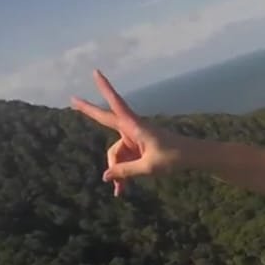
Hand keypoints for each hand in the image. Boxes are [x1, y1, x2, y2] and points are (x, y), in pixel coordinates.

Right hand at [70, 69, 184, 195]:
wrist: (192, 158)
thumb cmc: (174, 158)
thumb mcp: (149, 168)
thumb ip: (125, 171)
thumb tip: (106, 176)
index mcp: (135, 126)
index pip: (116, 103)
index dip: (105, 88)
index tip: (96, 72)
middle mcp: (132, 129)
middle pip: (106, 122)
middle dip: (89, 111)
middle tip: (72, 99)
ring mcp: (134, 139)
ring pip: (116, 155)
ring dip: (117, 172)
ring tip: (121, 192)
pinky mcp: (137, 149)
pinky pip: (124, 161)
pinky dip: (123, 175)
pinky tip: (122, 191)